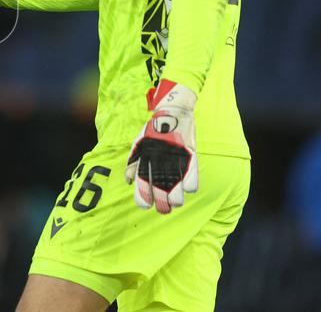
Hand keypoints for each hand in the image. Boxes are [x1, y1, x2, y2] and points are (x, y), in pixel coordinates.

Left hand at [124, 80, 197, 213]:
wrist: (172, 112)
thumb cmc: (153, 132)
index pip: (142, 185)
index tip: (146, 206)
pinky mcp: (190, 155)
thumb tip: (128, 181)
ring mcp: (175, 158)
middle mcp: (159, 160)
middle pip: (160, 192)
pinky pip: (192, 179)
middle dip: (162, 205)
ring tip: (176, 202)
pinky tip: (188, 188)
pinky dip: (190, 187)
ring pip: (177, 190)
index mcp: (145, 158)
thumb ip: (132, 164)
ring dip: (176, 200)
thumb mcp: (138, 145)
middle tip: (164, 209)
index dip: (143, 199)